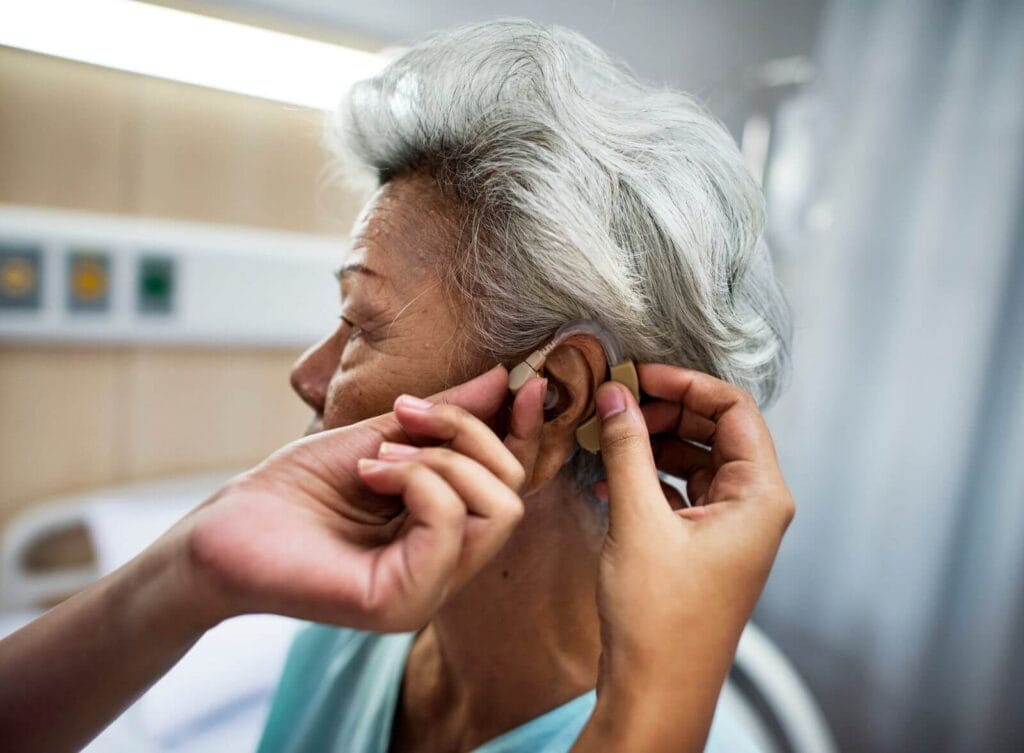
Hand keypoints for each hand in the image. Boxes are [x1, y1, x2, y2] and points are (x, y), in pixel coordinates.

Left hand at [170, 365, 546, 631]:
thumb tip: (501, 380)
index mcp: (445, 531)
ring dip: (437, 460)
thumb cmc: (297, 490)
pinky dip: (417, 481)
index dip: (527, 432)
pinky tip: (370, 476)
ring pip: (495, 508)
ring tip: (377, 460)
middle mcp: (447, 567)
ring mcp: (429, 589)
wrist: (226, 529)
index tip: (529, 382)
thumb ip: (442, 418)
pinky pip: (449, 524)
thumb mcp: (380, 437)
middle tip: (403, 421)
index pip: (513, 484)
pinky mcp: (402, 601)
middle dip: (467, 436)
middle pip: (513, 492)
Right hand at [576, 364, 794, 751]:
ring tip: (607, 436)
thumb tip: (615, 397)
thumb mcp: (638, 521)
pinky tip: (610, 475)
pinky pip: (681, 489)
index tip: (638, 376)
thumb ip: (627, 450)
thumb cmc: (660, 620)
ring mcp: (730, 526)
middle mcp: (754, 506)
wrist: (657, 691)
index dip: (685, 385)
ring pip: (695, 459)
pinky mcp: (704, 543)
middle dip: (665, 412)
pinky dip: (648, 475)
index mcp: (760, 496)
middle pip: (715, 430)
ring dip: (652, 443)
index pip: (733, 409)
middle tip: (615, 403)